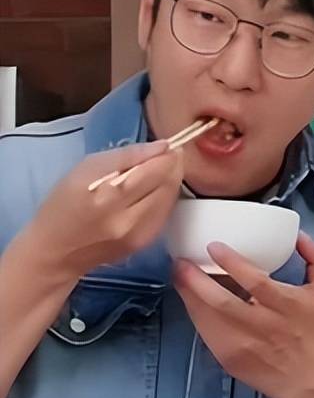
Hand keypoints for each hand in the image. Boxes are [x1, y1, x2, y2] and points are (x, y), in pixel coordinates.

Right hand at [18, 141, 183, 281]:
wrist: (56, 252)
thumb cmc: (64, 203)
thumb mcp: (86, 168)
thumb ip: (126, 156)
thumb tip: (162, 147)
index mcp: (104, 193)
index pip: (151, 168)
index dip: (167, 154)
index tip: (168, 145)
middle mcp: (124, 216)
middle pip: (166, 182)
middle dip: (173, 165)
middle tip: (170, 155)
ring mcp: (136, 233)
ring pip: (170, 197)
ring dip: (172, 181)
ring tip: (162, 171)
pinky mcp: (143, 243)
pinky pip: (165, 213)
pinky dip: (165, 198)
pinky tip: (156, 191)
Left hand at [173, 232, 313, 397]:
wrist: (308, 378)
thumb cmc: (313, 330)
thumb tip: (298, 235)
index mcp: (286, 305)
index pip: (255, 281)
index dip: (231, 262)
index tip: (213, 246)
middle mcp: (262, 326)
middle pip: (222, 302)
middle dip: (196, 280)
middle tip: (182, 262)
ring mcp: (242, 345)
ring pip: (207, 318)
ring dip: (188, 295)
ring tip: (179, 276)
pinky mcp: (228, 359)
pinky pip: (204, 332)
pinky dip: (194, 313)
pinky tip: (189, 299)